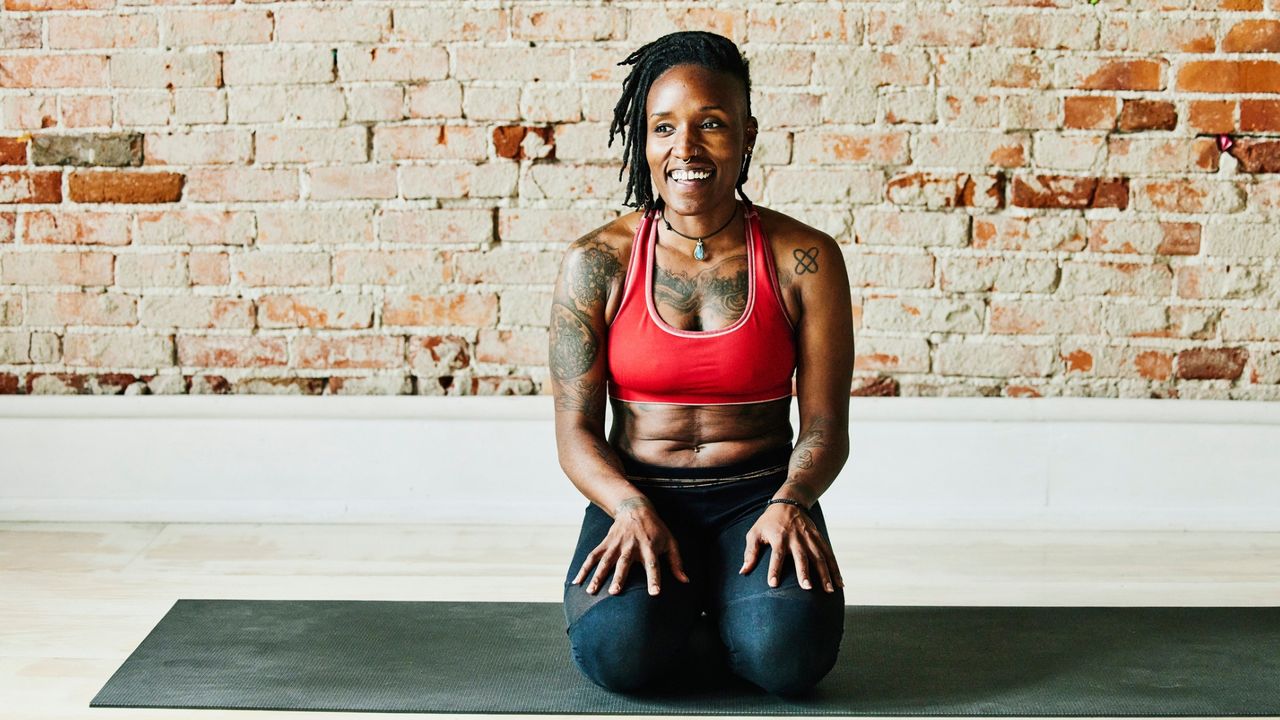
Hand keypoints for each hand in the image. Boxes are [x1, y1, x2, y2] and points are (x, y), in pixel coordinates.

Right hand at [571, 496, 690, 596]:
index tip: (654, 593)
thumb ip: (676, 562)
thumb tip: (685, 581)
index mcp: (649, 547)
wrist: (635, 507)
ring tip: (591, 591)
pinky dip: (584, 568)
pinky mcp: (605, 543)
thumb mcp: (671, 542)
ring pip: (605, 561)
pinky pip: (592, 556)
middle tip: (614, 592)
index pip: (653, 566)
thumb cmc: (656, 528)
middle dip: (619, 577)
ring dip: (597, 575)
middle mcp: (631, 546)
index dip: (654, 579)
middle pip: (624, 563)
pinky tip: (576, 581)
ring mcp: (616, 544)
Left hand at [740, 502, 843, 592]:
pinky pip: (829, 554)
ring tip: (828, 590)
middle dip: (804, 572)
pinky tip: (840, 583)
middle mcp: (796, 537)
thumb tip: (743, 571)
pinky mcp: (819, 538)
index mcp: (779, 537)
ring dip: (825, 574)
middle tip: (806, 587)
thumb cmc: (768, 521)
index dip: (774, 569)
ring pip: (819, 557)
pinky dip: (835, 569)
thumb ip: (750, 552)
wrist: (789, 501)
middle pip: (801, 556)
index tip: (773, 584)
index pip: (776, 555)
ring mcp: (809, 537)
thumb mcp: (755, 533)